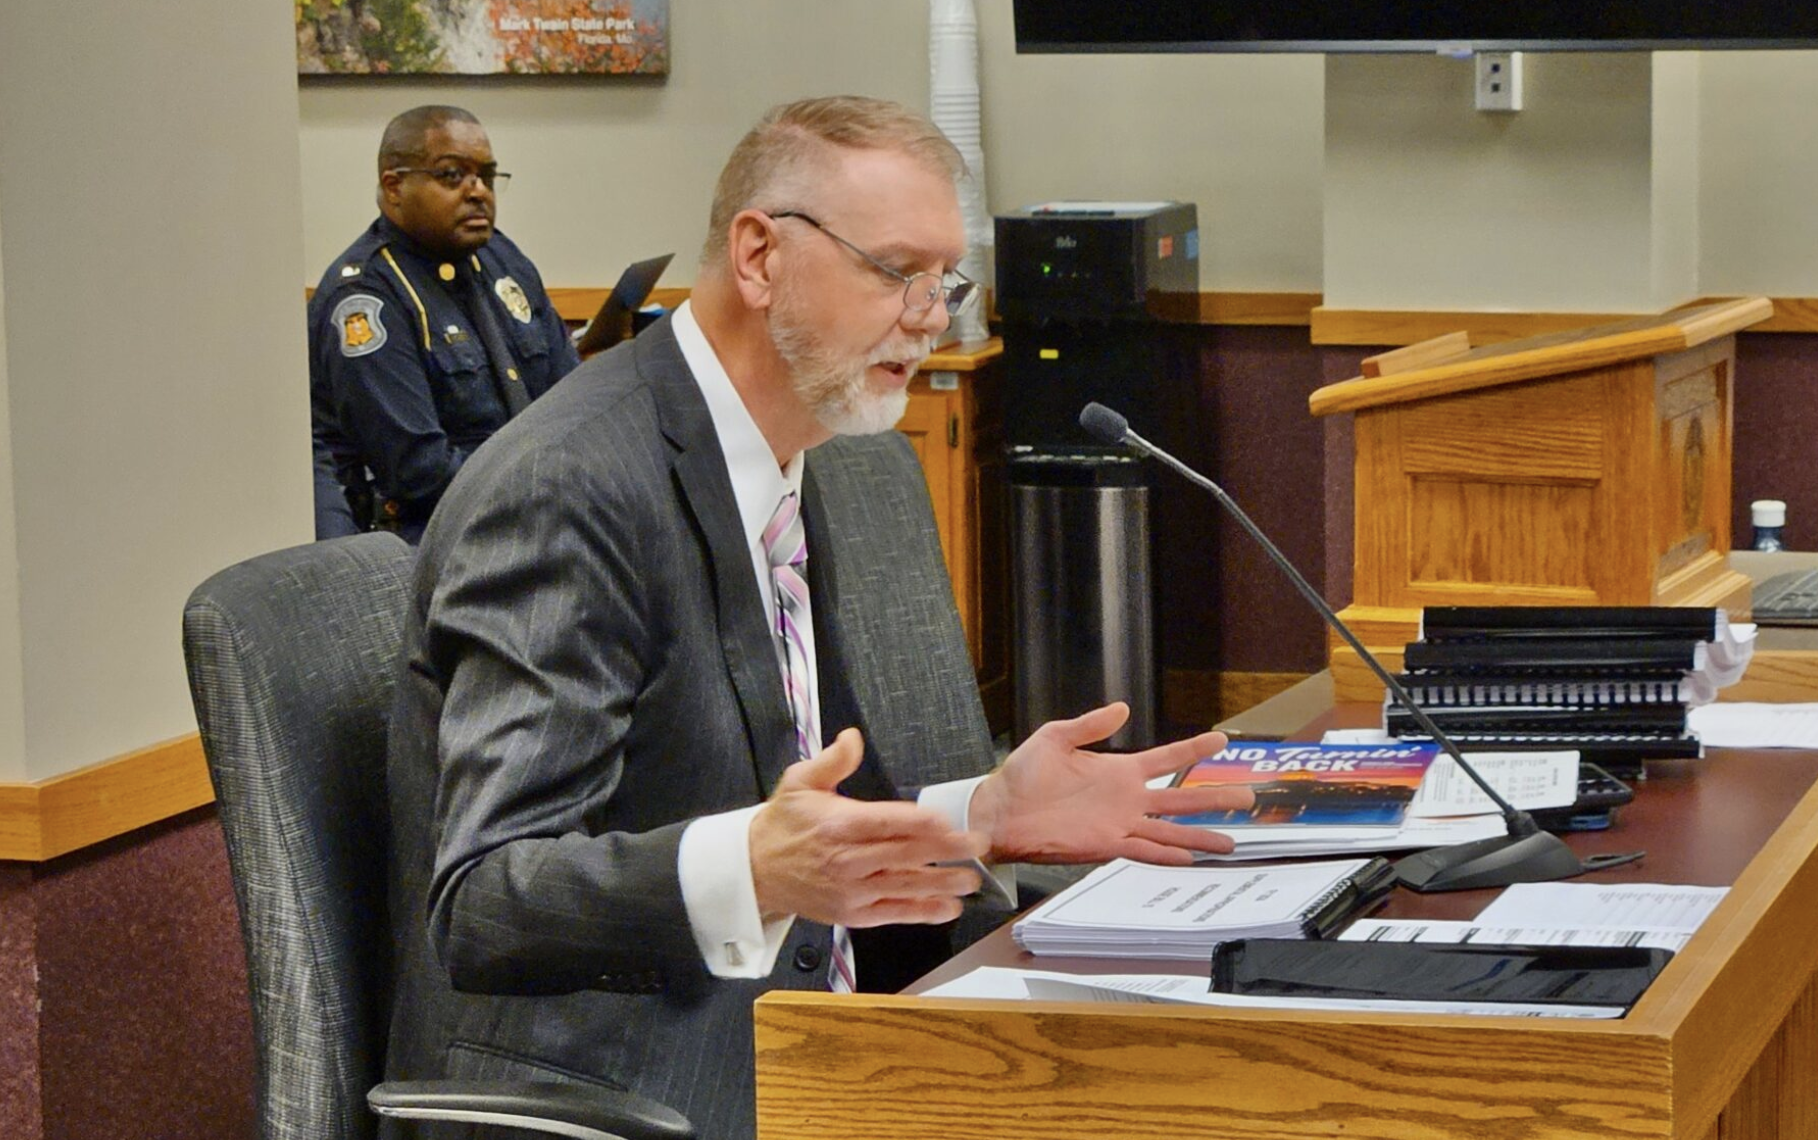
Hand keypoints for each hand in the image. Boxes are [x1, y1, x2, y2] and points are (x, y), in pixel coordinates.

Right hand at [749, 728, 987, 927]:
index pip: (887, 822)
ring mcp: (852, 890)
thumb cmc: (784, 825)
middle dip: (945, 850)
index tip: (949, 821)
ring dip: (941, 883)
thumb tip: (852, 737)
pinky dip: (922, 912)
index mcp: (839, 824)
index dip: (921, 823)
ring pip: (904, 886)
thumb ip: (831, 761)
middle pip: (904, 854)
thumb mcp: (800, 782)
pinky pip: (894, 912)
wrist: (756, 871)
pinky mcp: (853, 913)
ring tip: (970, 879)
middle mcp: (848, 859)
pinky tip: (948, 907)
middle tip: (977, 846)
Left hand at [967, 703, 1252, 865]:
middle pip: (1181, 797)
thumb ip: (1091, 724)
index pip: (1167, 758)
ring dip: (1200, 834)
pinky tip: (1191, 858)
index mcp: (1119, 770)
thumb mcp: (1056, 737)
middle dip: (1215, 797)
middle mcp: (1126, 799)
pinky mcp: (1105, 845)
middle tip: (1248, 796)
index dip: (1194, 750)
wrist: (999, 810)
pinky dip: (1167, 854)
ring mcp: (1119, 823)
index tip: (1222, 741)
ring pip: (1171, 829)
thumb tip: (1123, 707)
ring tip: (1232, 839)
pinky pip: (1144, 850)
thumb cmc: (1022, 774)